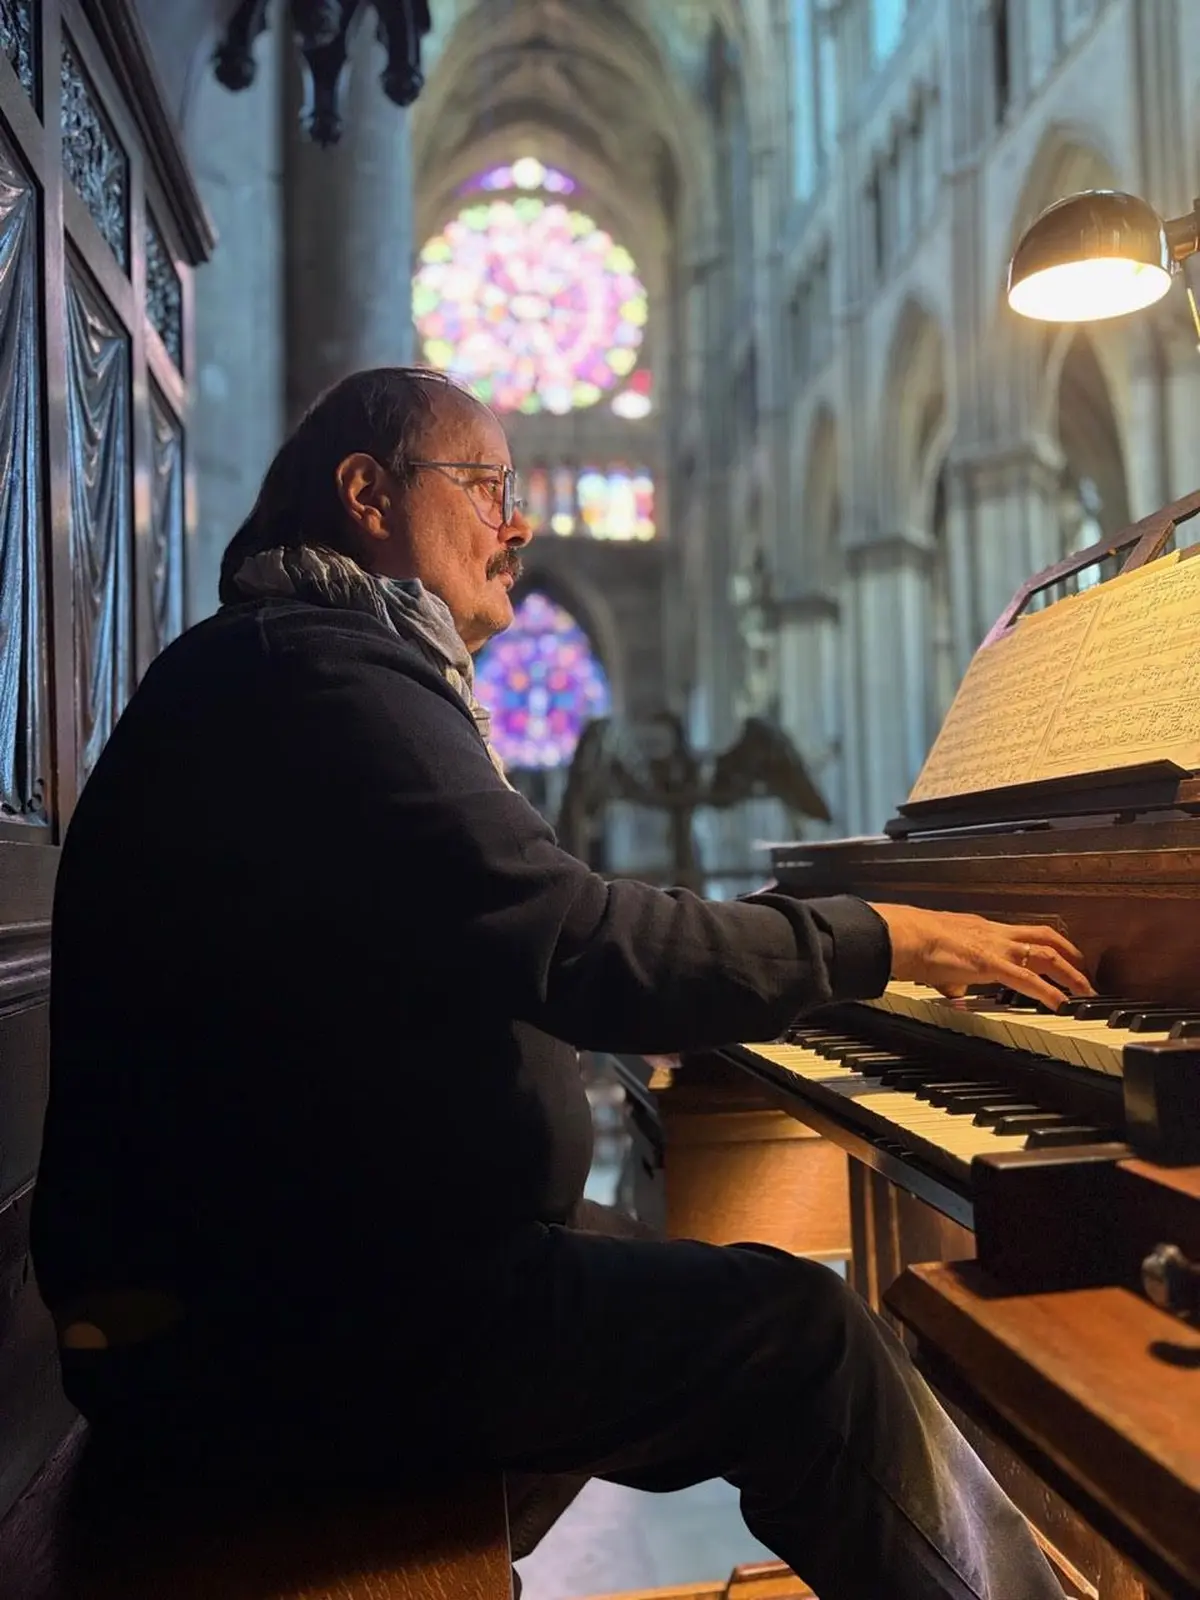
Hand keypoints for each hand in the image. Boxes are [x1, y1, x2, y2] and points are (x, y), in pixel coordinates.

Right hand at [866, 903, 1092, 1010]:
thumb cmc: (913, 945)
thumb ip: (953, 976)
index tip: (1060, 959)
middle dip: (1070, 954)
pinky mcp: (990, 963)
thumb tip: (955, 991)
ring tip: (1085, 991)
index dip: (1046, 945)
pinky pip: (1027, 978)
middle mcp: (995, 933)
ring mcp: (995, 946)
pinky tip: (1061, 1003)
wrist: (903, 936)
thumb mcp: (940, 960)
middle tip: (1085, 974)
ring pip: (1046, 954)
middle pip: (1045, 937)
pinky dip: (1048, 991)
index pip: (1023, 934)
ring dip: (1070, 973)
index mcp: (983, 930)